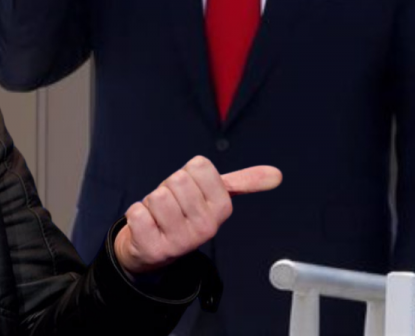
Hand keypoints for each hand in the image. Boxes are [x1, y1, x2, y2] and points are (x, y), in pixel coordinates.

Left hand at [113, 156, 281, 274]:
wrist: (153, 247)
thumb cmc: (183, 213)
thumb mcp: (214, 196)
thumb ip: (244, 183)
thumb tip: (277, 174)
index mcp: (221, 210)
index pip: (199, 166)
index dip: (188, 173)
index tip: (189, 191)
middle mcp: (205, 228)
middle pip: (177, 180)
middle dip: (168, 188)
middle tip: (172, 204)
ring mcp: (180, 242)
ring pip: (157, 196)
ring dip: (151, 202)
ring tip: (159, 216)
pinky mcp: (154, 248)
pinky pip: (137, 212)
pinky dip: (137, 214)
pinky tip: (147, 227)